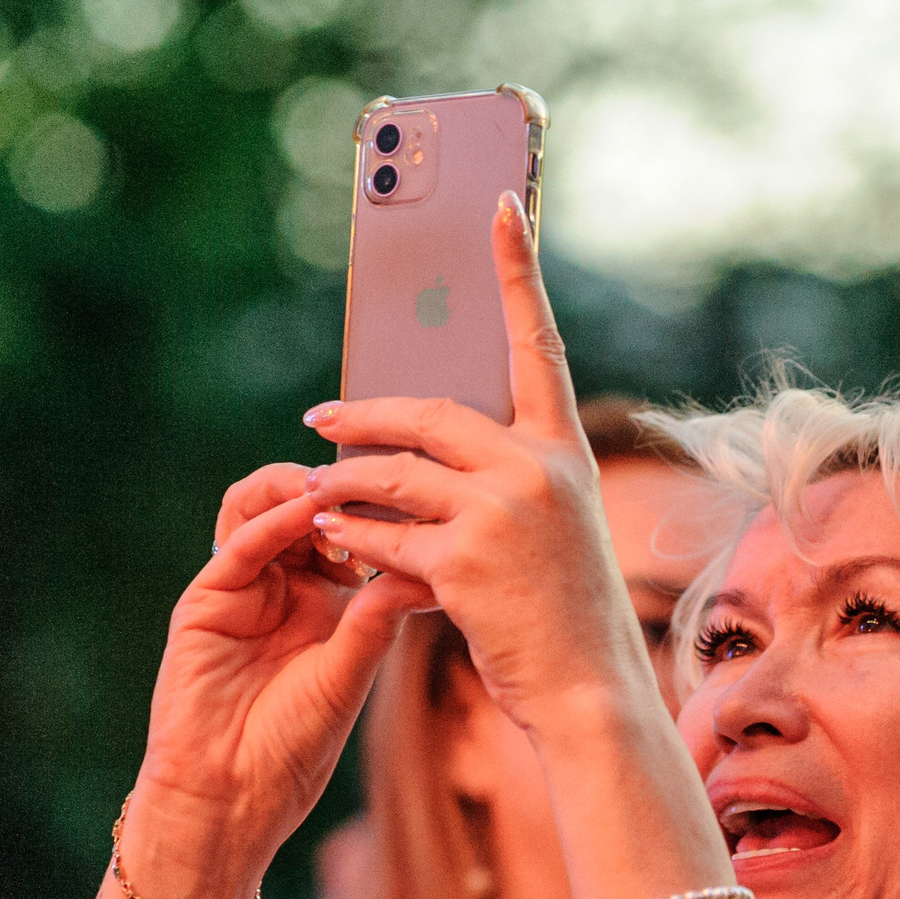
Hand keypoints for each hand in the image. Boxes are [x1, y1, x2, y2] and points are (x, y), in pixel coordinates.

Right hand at [129, 476, 424, 898]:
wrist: (232, 796)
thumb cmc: (293, 749)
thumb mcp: (350, 676)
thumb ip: (377, 617)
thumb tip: (428, 566)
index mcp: (328, 602)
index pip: (354, 531)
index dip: (384, 508)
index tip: (423, 488)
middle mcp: (286, 585)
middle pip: (310, 509)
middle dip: (344, 486)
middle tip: (378, 470)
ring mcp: (244, 587)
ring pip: (266, 509)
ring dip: (299, 489)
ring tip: (335, 484)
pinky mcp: (207, 598)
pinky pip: (239, 544)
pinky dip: (271, 521)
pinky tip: (302, 513)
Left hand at [301, 191, 656, 737]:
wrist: (589, 693)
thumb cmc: (566, 618)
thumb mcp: (554, 533)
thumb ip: (505, 482)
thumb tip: (426, 453)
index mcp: (564, 452)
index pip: (537, 342)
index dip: (516, 272)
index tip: (497, 205)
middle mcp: (538, 468)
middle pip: (429, 413)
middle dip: (363, 416)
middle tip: (317, 421)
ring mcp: (502, 512)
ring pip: (393, 475)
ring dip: (342, 482)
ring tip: (310, 490)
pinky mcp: (464, 561)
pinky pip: (383, 537)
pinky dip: (351, 540)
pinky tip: (330, 541)